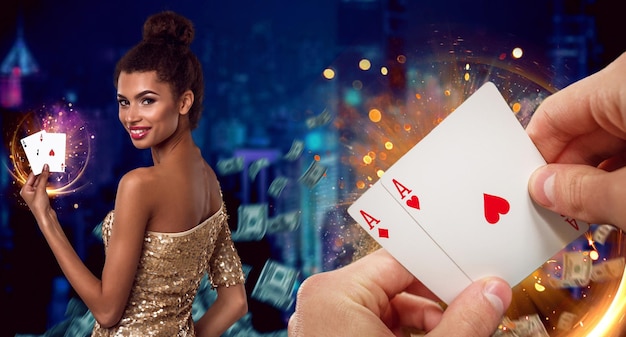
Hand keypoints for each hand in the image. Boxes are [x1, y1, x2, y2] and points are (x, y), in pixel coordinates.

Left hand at [19, 164, 53, 220]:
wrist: (45, 216)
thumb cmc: (39, 206)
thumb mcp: (41, 190)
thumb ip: (43, 178)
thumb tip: (45, 168)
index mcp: (25, 190)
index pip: (31, 176)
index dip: (37, 170)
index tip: (43, 164)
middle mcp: (29, 191)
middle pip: (36, 179)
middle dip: (42, 173)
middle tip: (48, 166)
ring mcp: (36, 193)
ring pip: (41, 182)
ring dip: (45, 178)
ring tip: (50, 171)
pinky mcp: (42, 195)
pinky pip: (44, 186)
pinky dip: (47, 182)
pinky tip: (50, 179)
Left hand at [288, 248, 510, 336]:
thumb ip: (465, 321)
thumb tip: (493, 292)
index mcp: (334, 292)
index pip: (399, 261)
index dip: (441, 270)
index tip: (474, 279)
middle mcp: (321, 303)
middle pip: (393, 287)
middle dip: (436, 304)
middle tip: (475, 311)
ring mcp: (322, 326)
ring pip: (384, 311)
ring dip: (424, 325)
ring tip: (458, 333)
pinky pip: (370, 329)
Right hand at [527, 52, 625, 227]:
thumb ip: (583, 192)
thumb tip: (543, 188)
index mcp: (623, 82)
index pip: (553, 116)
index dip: (533, 155)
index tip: (523, 188)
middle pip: (583, 128)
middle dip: (567, 171)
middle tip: (553, 210)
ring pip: (613, 138)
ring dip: (599, 177)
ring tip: (587, 213)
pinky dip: (624, 171)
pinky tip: (618, 201)